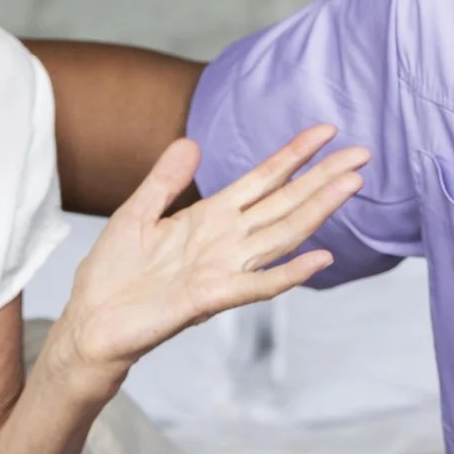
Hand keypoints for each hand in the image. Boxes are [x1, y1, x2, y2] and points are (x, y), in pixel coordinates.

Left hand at [42, 125, 368, 389]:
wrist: (91, 323)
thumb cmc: (112, 275)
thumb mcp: (137, 213)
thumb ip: (165, 180)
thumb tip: (190, 142)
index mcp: (210, 217)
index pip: (263, 179)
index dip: (294, 155)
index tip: (326, 130)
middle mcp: (225, 241)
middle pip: (284, 202)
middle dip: (322, 177)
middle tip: (362, 153)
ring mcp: (222, 269)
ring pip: (281, 235)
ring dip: (317, 211)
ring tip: (350, 186)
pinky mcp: (209, 297)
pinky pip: (257, 285)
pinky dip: (289, 273)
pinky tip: (320, 258)